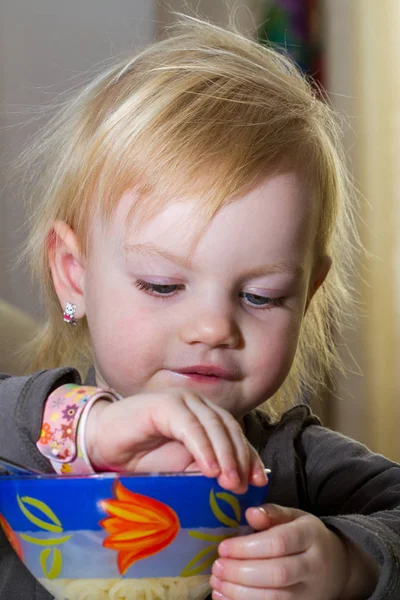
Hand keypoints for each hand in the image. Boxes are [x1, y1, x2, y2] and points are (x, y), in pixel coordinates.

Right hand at [85, 388, 267, 493]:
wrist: (102, 443)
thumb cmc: (141, 457)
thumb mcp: (180, 468)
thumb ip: (204, 469)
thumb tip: (234, 484)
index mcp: (205, 417)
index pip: (235, 434)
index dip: (249, 456)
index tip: (259, 482)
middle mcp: (197, 405)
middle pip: (229, 429)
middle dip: (240, 458)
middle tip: (245, 487)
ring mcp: (182, 401)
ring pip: (213, 426)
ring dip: (225, 455)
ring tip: (230, 482)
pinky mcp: (165, 405)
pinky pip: (190, 427)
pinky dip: (203, 448)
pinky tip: (210, 469)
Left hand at [210, 504, 378, 599]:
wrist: (337, 567)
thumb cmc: (307, 537)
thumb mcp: (295, 517)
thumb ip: (272, 513)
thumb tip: (250, 513)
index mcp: (310, 536)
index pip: (278, 543)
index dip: (247, 547)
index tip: (223, 547)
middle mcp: (313, 566)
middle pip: (277, 573)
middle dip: (241, 572)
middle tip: (217, 567)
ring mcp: (309, 592)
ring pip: (274, 598)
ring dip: (240, 593)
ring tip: (217, 582)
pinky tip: (224, 597)